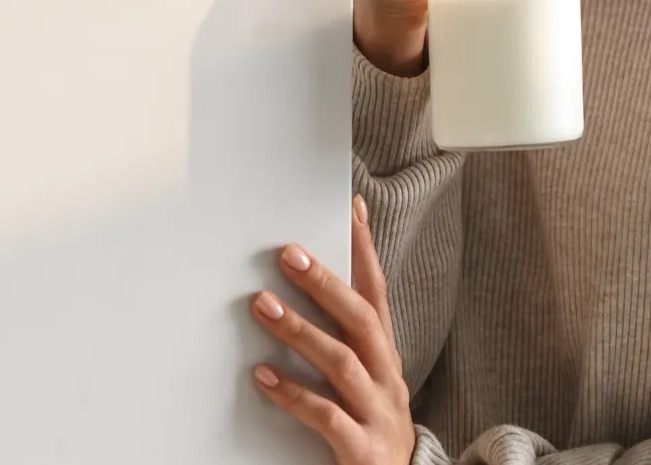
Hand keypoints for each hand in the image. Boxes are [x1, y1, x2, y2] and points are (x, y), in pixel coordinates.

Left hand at [251, 197, 414, 464]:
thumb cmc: (369, 424)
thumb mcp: (365, 377)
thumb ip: (342, 338)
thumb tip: (304, 287)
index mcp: (385, 355)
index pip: (378, 292)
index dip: (365, 250)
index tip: (350, 209)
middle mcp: (387, 376)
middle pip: (361, 319)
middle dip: (325, 283)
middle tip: (289, 254)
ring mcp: (378, 412)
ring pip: (342, 362)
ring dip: (301, 331)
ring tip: (263, 306)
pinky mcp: (362, 448)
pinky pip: (327, 417)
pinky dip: (294, 394)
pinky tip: (264, 377)